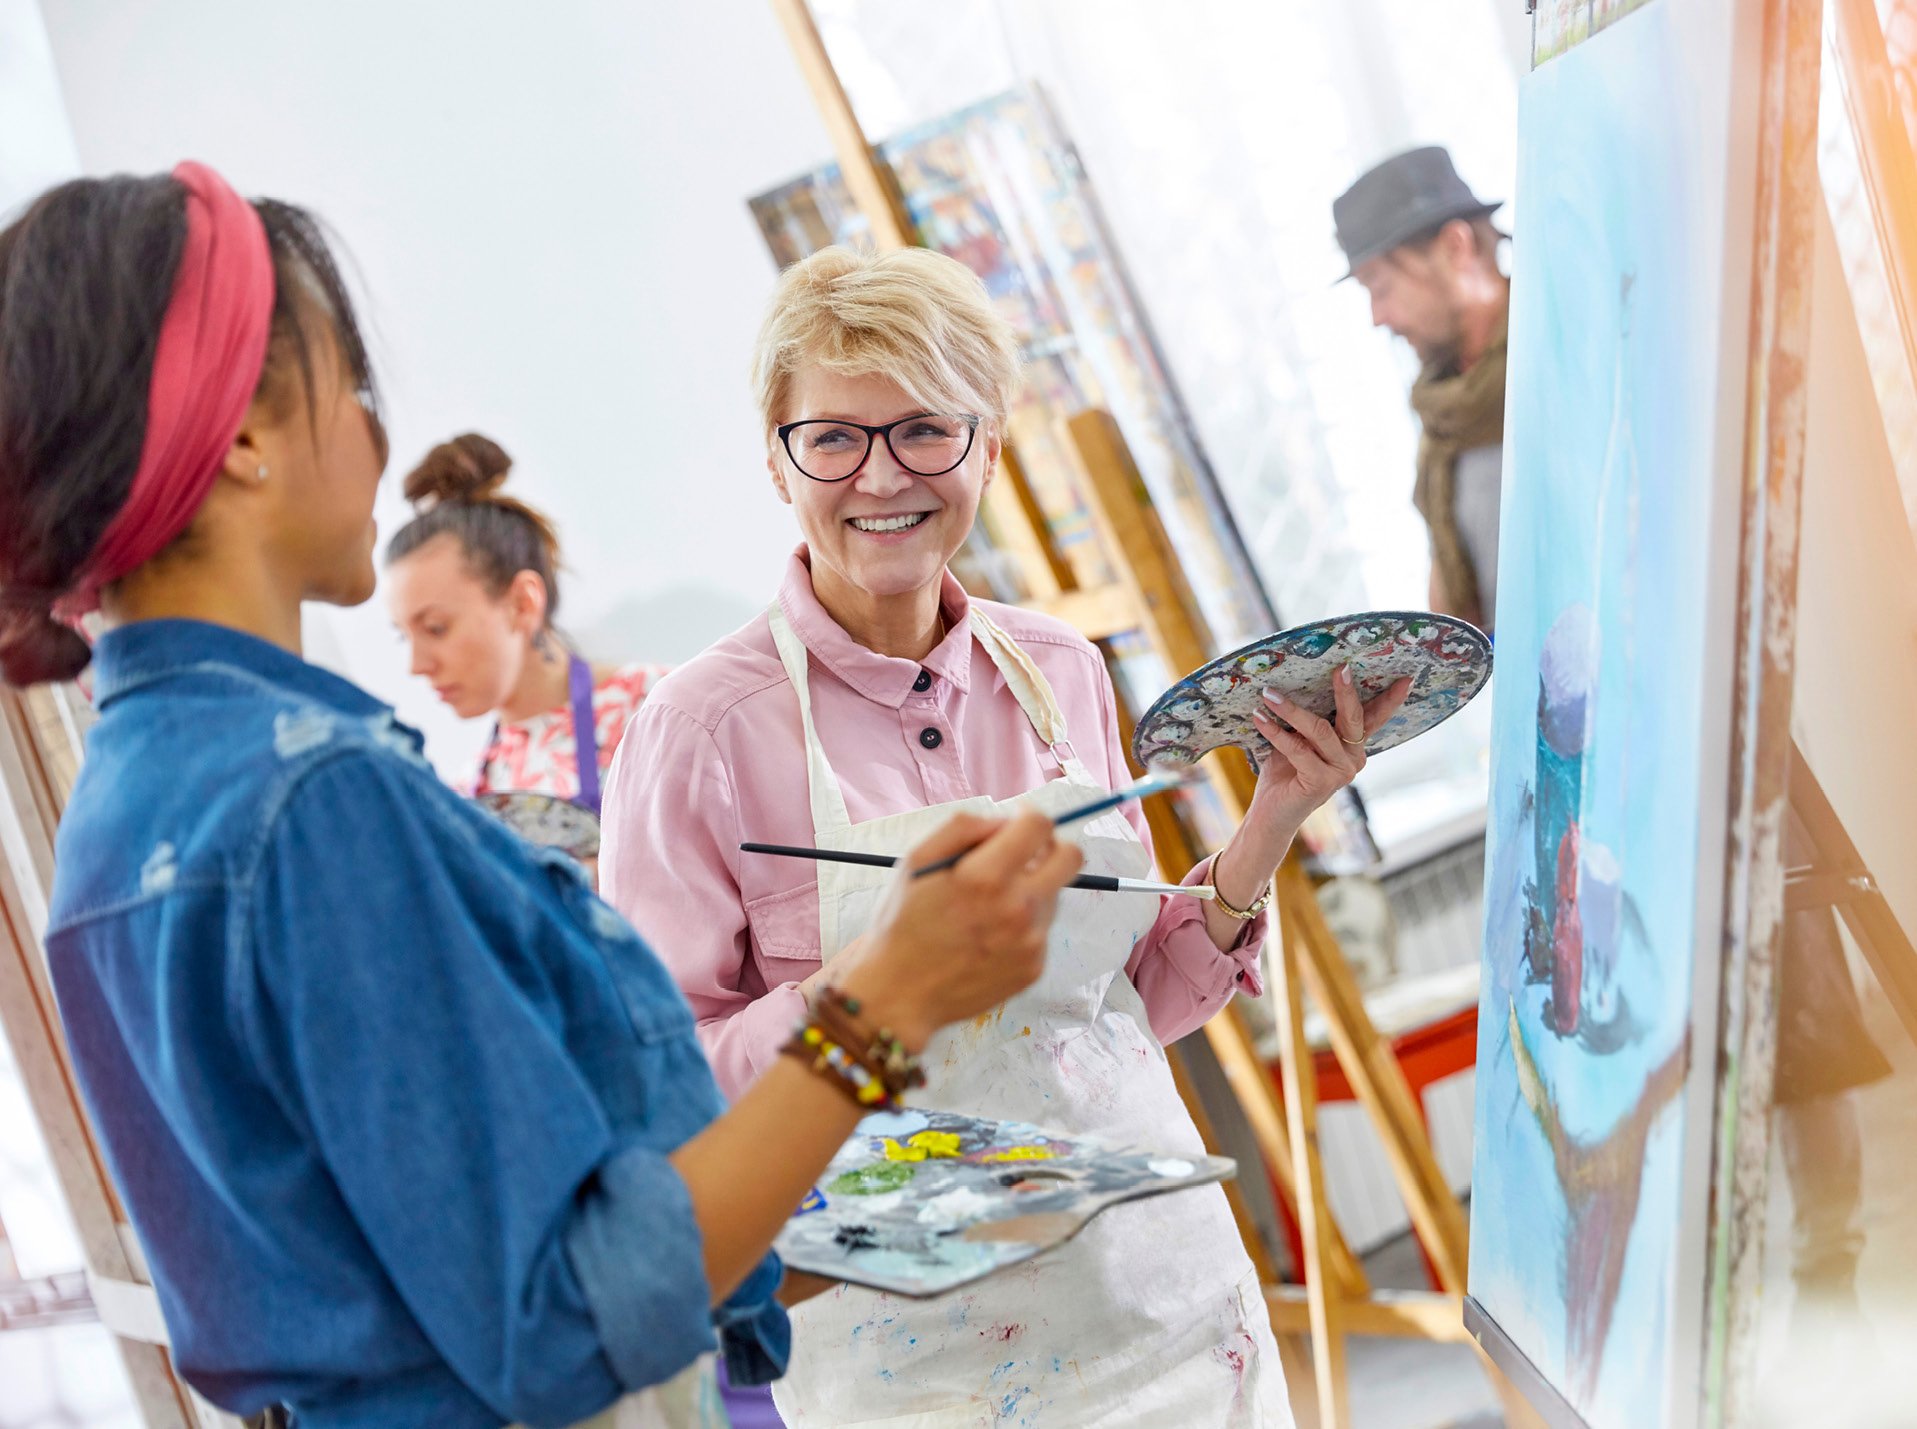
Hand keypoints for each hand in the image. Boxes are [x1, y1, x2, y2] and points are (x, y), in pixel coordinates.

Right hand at [828, 809, 1082, 1051]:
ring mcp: (1031, 942)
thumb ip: (964, 827)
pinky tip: (989, 936)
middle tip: (1025, 854)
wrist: (899, 994)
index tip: (1019, 822)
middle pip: (1070, 857)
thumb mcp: (917, 861)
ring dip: (1031, 888)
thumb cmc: (902, 923)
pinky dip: (1023, 924)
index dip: (1030, 816)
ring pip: (1054, 893)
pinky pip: (1041, 929)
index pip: (1040, 826)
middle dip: (1051, 846)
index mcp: (985, 877)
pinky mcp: (1034, 967)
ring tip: (989, 907)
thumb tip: (1005, 820)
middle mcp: (1017, 908)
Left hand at [1206, 667, 1412, 916]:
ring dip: (1291, 709)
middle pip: (1353, 718)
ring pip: (1320, 730)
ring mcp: (1341, 772)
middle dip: (1347, 690)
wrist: (1272, 813)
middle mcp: (1353, 758)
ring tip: (1268, 694)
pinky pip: (1298, 749)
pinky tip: (1258, 717)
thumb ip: (1307, 721)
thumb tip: (1296, 683)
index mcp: (1352, 746)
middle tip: (1341, 668)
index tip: (1405, 677)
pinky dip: (1275, 731)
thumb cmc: (1284, 772)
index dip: (1390, 699)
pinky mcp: (1322, 783)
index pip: (1374, 717)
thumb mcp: (1299, 740)